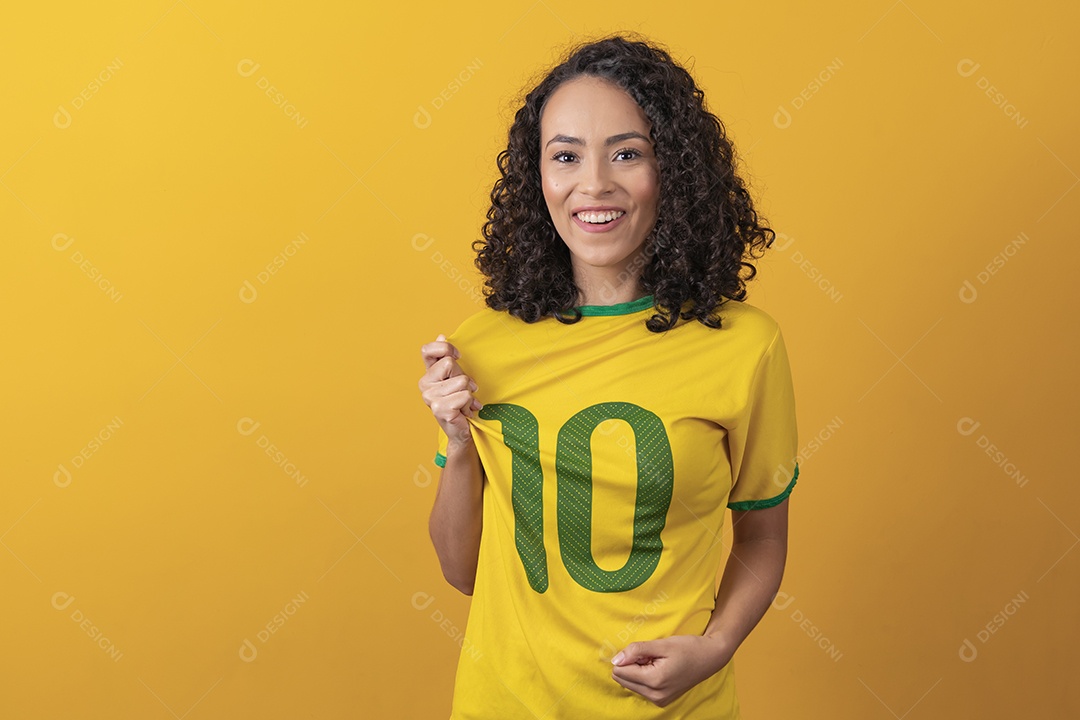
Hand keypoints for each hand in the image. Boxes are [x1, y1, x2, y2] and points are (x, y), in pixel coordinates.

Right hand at [419, 333, 482, 446]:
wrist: (462, 430)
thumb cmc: (460, 401)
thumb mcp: (456, 376)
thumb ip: (447, 357)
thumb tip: (440, 336)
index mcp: (427, 373)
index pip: (427, 350)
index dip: (445, 348)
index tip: (458, 356)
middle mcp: (424, 384)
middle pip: (450, 363)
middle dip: (463, 376)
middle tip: (463, 390)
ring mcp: (429, 397)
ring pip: (461, 381)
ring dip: (469, 392)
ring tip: (464, 403)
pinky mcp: (439, 409)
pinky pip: (465, 396)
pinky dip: (470, 403)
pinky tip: (464, 411)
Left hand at [610, 634, 732, 707]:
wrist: (709, 658)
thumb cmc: (688, 648)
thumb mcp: (661, 644)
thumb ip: (636, 650)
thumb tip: (615, 659)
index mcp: (654, 681)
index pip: (620, 672)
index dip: (628, 657)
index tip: (645, 651)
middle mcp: (655, 695)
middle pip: (623, 680)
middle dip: (632, 665)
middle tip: (651, 656)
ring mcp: (659, 700)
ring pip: (630, 684)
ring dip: (639, 670)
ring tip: (658, 662)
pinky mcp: (661, 700)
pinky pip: (641, 688)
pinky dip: (645, 677)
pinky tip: (660, 668)